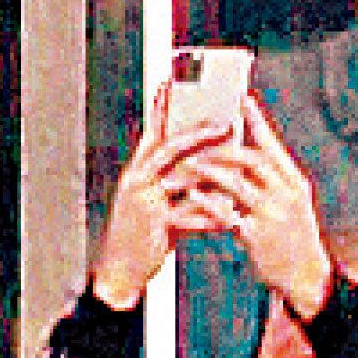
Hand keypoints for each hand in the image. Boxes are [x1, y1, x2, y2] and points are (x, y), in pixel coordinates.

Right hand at [94, 83, 233, 308]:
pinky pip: (186, 215)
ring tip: (235, 165)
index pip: (153, 135)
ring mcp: (143, 200)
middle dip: (197, 134)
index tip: (173, 86)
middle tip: (223, 121)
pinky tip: (228, 217)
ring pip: (179, 178)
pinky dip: (209, 216)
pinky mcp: (153, 222)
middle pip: (168, 148)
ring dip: (209, 171)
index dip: (162, 111)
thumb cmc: (145, 234)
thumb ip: (181, 183)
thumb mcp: (159, 202)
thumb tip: (212, 165)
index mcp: (139, 172)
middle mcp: (137, 180)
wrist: (122, 270)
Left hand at [183, 92, 331, 318]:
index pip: (273, 145)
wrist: (306, 276)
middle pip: (253, 159)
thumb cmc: (295, 238)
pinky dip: (208, 201)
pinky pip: (227, 212)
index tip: (242, 101)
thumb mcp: (294, 204)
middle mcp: (286, 194)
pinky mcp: (256, 235)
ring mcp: (272, 214)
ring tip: (189, 163)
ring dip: (210, 170)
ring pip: (237, 182)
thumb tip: (250, 156)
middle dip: (224, 146)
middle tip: (201, 139)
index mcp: (295, 183)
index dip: (257, 122)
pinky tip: (193, 194)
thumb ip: (274, 181)